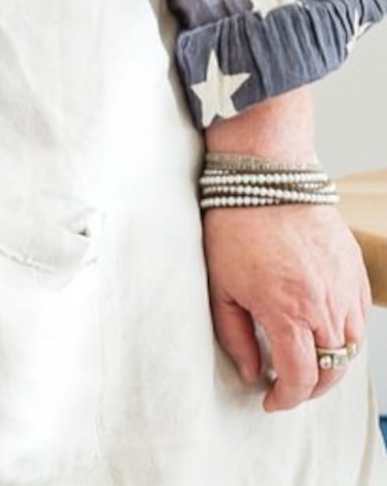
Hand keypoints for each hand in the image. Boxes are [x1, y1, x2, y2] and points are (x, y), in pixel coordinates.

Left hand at [204, 202, 368, 411]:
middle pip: (333, 369)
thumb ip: (236, 335)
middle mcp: (325, 306)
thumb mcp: (220, 285)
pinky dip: (345, 336)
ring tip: (306, 363)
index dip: (288, 398)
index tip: (272, 401)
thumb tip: (252, 372)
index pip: (301, 377)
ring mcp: (346, 290)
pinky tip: (322, 333)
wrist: (267, 178)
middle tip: (289, 388)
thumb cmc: (235, 226)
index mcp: (288, 312)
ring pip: (351, 348)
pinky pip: (359, 320)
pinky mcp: (356, 273)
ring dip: (332, 364)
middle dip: (312, 388)